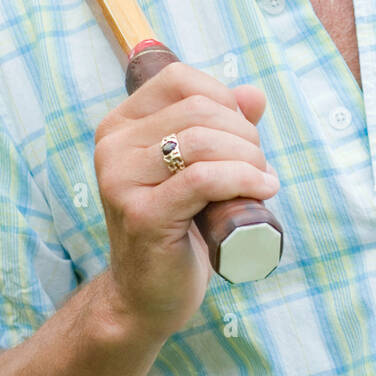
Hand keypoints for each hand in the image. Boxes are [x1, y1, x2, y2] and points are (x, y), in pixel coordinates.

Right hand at [93, 62, 278, 336]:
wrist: (147, 295)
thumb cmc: (178, 227)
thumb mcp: (198, 168)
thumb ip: (222, 126)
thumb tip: (254, 94)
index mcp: (119, 125)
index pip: (179, 80)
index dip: (223, 99)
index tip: (242, 134)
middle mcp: (112, 146)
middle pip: (198, 110)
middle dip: (243, 134)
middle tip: (258, 165)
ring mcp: (120, 180)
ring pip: (202, 142)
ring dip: (248, 157)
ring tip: (261, 180)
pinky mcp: (141, 215)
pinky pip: (202, 179)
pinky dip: (242, 179)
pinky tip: (263, 189)